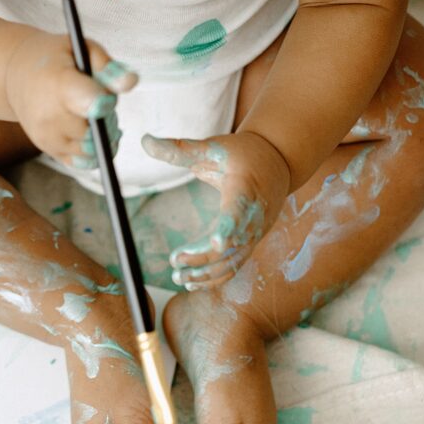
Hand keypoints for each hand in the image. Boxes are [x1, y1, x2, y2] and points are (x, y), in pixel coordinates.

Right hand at [5, 31, 136, 169]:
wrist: (15, 76)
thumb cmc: (55, 59)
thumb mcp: (81, 49)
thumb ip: (107, 66)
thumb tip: (130, 83)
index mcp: (58, 84)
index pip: (90, 104)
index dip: (106, 103)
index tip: (106, 98)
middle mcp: (50, 117)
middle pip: (96, 131)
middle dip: (107, 118)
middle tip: (101, 102)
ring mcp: (48, 138)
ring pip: (93, 149)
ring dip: (102, 136)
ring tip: (94, 116)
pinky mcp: (50, 152)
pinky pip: (84, 163)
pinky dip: (94, 151)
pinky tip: (92, 133)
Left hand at [142, 131, 289, 289]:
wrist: (277, 163)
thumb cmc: (241, 153)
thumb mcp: (212, 146)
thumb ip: (179, 148)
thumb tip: (145, 141)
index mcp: (245, 190)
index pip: (239, 213)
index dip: (229, 229)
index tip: (215, 243)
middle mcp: (254, 216)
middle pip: (233, 245)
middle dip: (205, 257)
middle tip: (175, 260)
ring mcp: (255, 233)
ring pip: (234, 262)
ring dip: (207, 274)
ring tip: (179, 277)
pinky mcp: (251, 242)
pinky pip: (235, 266)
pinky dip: (215, 278)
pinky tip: (192, 282)